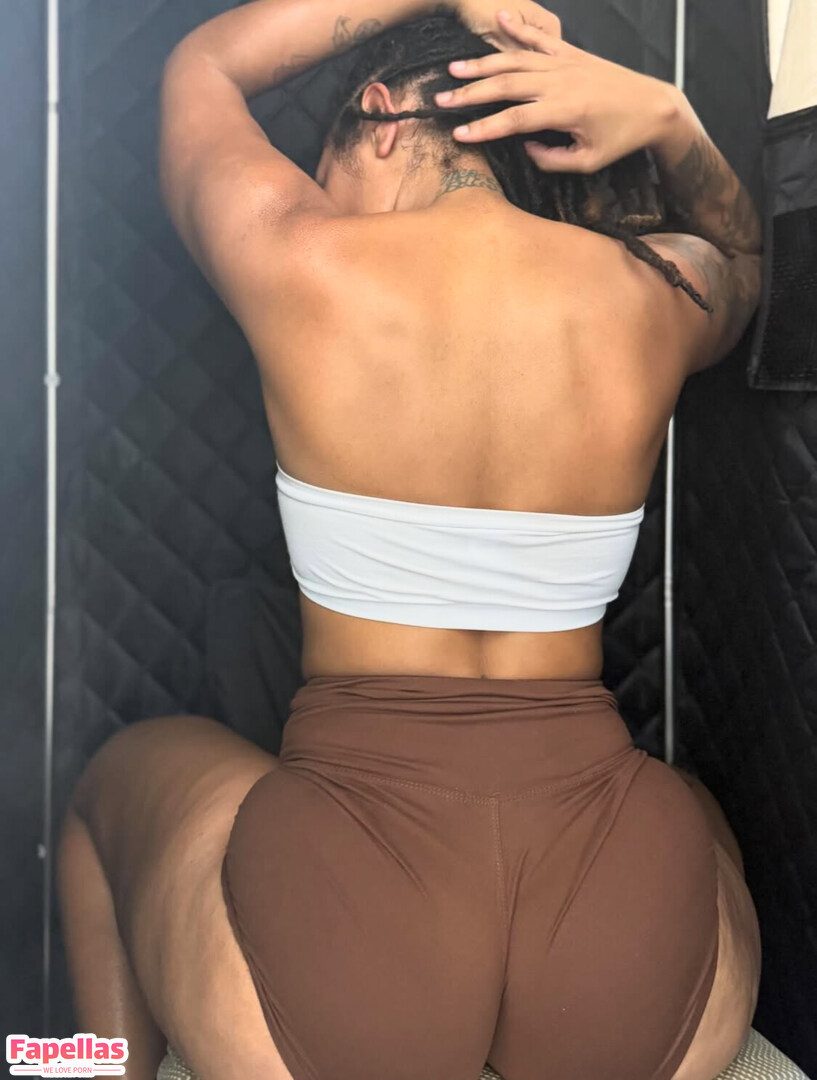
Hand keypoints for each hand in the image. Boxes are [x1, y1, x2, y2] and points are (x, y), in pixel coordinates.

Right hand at [436, 10, 680, 172]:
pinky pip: (541, 38)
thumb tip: (526, 147)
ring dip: (483, 63)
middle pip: (507, 84)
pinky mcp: (572, 53)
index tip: (459, 135)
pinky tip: (500, 17)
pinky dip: (519, 27)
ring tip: (455, 69)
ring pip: (516, 59)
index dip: (484, 128)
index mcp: (565, 111)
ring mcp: (566, 63)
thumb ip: (551, 158)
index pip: (515, 120)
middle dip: (471, 94)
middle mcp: (561, 81)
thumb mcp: (587, 162)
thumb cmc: (621, 139)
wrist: (654, 106)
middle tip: (442, 100)